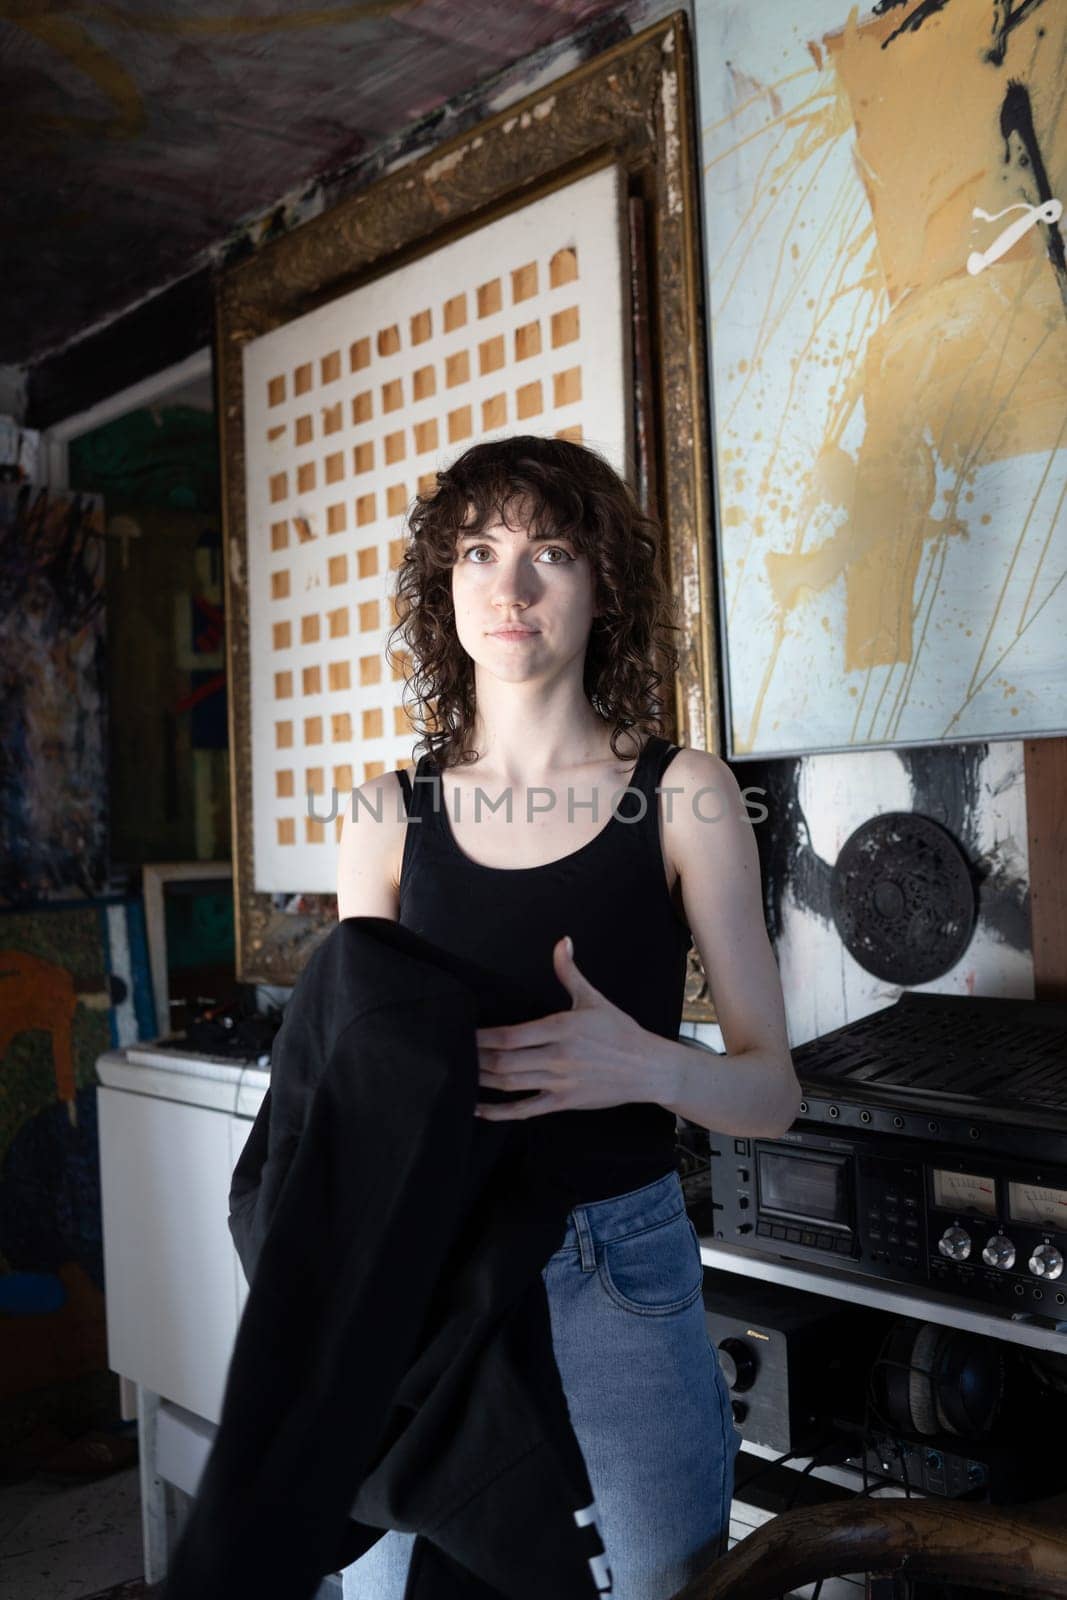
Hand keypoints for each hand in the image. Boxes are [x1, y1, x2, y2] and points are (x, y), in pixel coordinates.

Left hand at [473, 935, 652, 1118]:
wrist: (648, 1068)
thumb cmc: (619, 1031)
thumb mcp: (593, 999)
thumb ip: (569, 972)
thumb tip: (561, 942)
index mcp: (560, 1028)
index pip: (510, 1035)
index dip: (482, 1038)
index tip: (464, 1033)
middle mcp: (557, 1057)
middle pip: (504, 1062)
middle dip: (475, 1060)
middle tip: (452, 1055)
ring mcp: (559, 1082)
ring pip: (509, 1084)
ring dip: (481, 1081)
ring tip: (459, 1074)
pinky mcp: (563, 1102)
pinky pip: (525, 1110)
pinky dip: (499, 1112)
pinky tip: (478, 1109)